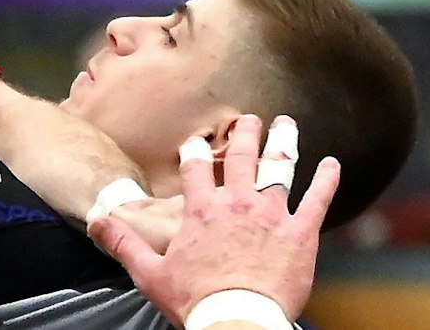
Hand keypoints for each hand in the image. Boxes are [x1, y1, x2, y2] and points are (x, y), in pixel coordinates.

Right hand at [90, 115, 337, 325]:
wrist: (237, 320)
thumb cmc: (196, 300)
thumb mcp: (149, 273)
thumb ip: (124, 243)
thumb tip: (97, 220)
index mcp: (202, 211)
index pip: (196, 169)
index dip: (194, 153)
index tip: (195, 144)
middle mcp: (238, 204)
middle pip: (241, 157)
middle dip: (244, 134)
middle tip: (248, 119)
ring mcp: (272, 215)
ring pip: (279, 168)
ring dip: (282, 143)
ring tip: (285, 125)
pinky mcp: (300, 234)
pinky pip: (317, 200)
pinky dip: (326, 180)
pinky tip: (332, 165)